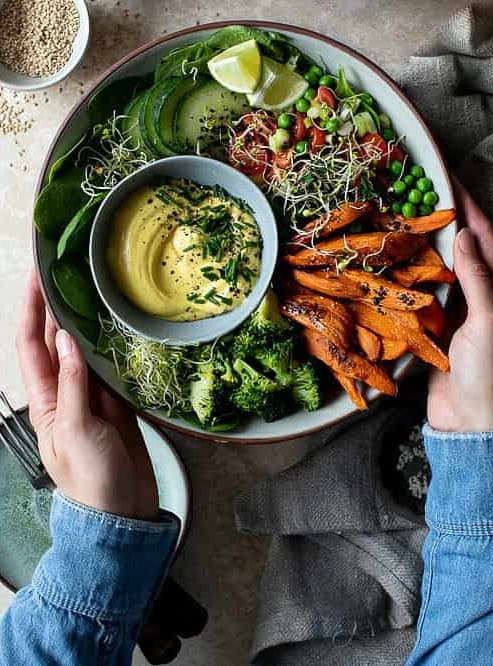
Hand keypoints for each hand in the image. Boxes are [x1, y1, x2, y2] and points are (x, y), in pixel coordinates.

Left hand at [16, 273, 158, 519]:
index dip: (32, 311)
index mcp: (45, 401)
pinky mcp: (117, 405)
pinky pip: (112, 369)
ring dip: (85, 325)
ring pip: (86, 352)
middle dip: (55, 309)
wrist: (122, 511)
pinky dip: (112, 349)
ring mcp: (92, 398)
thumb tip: (65, 339)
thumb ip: (73, 383)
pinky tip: (118, 330)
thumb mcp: (76, 428)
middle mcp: (66, 393)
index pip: (32, 346)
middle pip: (56, 343)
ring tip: (91, 292)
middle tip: (65, 273)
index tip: (37, 278)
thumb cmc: (90, 477)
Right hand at [428, 183, 492, 431]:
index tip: (449, 180)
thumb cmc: (488, 375)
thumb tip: (465, 234)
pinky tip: (395, 259)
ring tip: (404, 217)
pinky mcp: (437, 326)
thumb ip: (478, 278)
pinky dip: (411, 274)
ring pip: (441, 267)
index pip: (486, 238)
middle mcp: (481, 294)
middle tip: (420, 192)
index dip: (469, 208)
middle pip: (464, 247)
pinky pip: (423, 293)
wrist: (469, 423)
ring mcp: (459, 309)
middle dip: (446, 219)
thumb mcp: (488, 322)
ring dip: (425, 244)